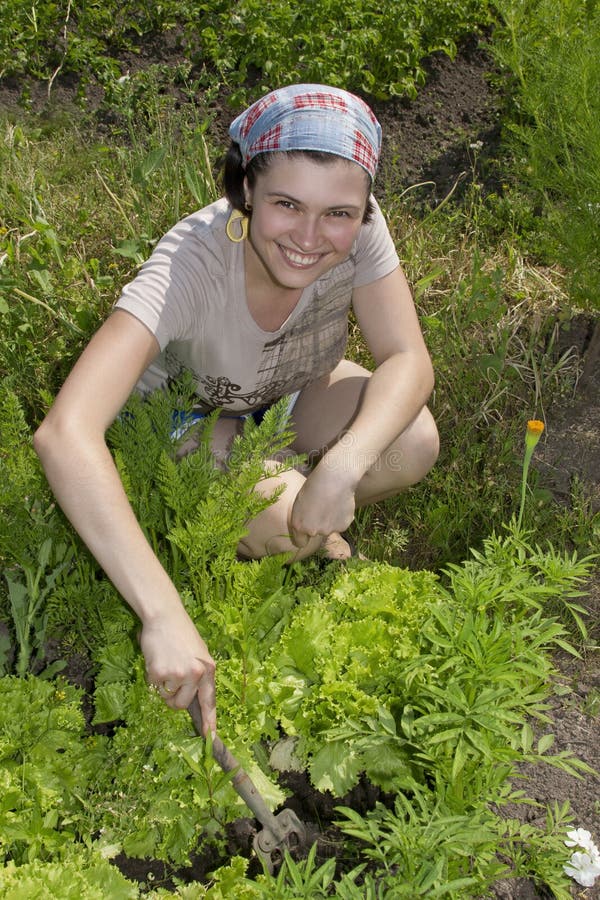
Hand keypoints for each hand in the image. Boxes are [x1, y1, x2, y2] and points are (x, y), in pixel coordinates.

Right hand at [141, 602, 215, 736]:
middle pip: (181, 704)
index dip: (209, 721)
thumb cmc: (181, 634)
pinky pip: (153, 687)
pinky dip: (152, 677)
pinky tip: (157, 660)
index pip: (209, 701)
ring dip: (162, 687)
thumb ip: (199, 675)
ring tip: (165, 664)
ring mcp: (177, 674)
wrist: (165, 616)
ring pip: (166, 697)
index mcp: (208, 669)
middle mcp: (196, 674)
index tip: (210, 737)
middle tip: (170, 681)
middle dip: (173, 699)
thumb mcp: (198, 654)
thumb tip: (192, 699)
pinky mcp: (159, 673)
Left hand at [289, 463, 355, 547]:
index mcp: (299, 526)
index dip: (303, 537)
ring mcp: (329, 530)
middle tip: (321, 509)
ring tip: (331, 504)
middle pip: (315, 535)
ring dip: (330, 521)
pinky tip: (340, 504)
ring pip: (329, 529)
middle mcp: (313, 531)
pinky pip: (340, 525)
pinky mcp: (343, 527)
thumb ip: (302, 518)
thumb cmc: (314, 486)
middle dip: (317, 526)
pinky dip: (340, 518)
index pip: (300, 543)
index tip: (306, 530)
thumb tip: (306, 528)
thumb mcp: (300, 503)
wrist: (334, 479)